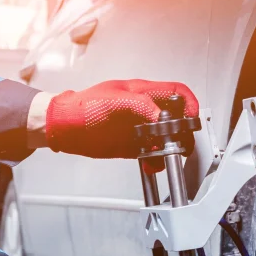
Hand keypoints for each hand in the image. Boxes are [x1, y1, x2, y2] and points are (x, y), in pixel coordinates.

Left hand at [44, 79, 198, 158]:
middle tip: (178, 143)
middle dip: (182, 132)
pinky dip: (155, 161)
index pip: (177, 92)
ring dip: (170, 149)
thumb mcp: (114, 101)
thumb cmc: (83, 107)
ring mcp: (141, 128)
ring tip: (164, 156)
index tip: (191, 120)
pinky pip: (153, 153)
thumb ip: (140, 105)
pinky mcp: (134, 145)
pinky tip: (150, 164)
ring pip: (167, 139)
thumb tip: (161, 116)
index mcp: (143, 92)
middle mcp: (145, 110)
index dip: (189, 104)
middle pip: (177, 118)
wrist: (65, 128)